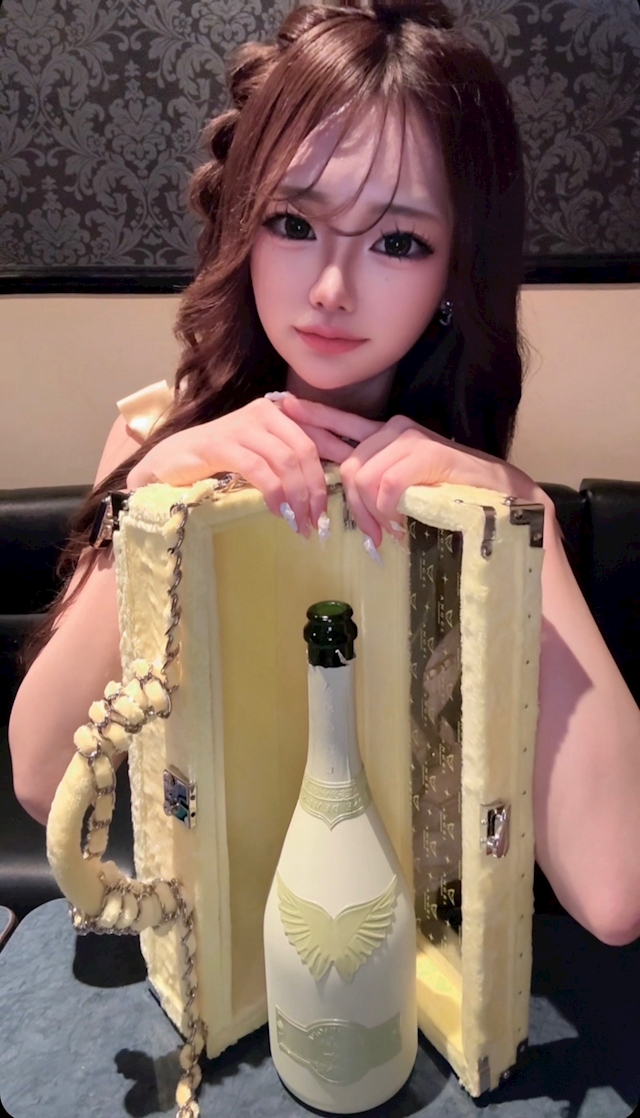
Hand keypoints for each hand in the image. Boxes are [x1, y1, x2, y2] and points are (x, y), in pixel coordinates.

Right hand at [126, 398, 353, 534]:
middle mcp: (266, 411)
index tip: (362, 485)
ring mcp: (243, 424)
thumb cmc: (221, 464)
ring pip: (286, 460)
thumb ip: (293, 463)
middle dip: (318, 489)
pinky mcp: (222, 443)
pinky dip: (274, 494)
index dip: (347, 454)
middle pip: (308, 449)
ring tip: (302, 524)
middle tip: (321, 521)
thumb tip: (331, 488)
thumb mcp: (264, 458)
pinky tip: (279, 513)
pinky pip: (259, 469)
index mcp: (282, 412)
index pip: (324, 428)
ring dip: (298, 497)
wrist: (169, 462)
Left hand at [280, 396, 544, 545]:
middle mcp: (395, 430)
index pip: (342, 423)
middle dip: (354, 509)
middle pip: (348, 468)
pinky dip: (390, 511)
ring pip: (365, 478)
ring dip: (373, 515)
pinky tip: (402, 526)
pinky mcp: (426, 452)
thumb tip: (348, 503)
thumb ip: (376, 488)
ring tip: (390, 535)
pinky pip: (388, 485)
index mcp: (386, 437)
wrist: (501, 497)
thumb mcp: (405, 491)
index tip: (284, 408)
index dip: (313, 417)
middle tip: (371, 538)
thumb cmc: (453, 497)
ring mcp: (410, 438)